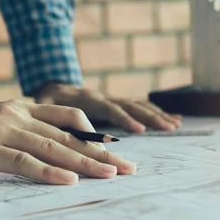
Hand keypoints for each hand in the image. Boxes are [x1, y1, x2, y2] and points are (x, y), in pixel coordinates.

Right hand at [0, 100, 136, 184]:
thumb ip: (25, 134)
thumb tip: (57, 153)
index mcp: (20, 107)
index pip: (68, 118)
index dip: (95, 135)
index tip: (117, 151)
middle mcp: (15, 113)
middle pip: (67, 136)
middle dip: (100, 154)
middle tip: (128, 169)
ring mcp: (0, 129)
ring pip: (51, 147)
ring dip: (84, 163)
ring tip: (110, 176)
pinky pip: (22, 161)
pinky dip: (48, 172)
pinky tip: (68, 181)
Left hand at [35, 83, 181, 132]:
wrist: (52, 87)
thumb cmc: (46, 101)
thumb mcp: (43, 106)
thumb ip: (50, 117)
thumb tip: (57, 132)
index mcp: (87, 99)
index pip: (110, 108)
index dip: (125, 118)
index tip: (140, 131)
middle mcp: (104, 97)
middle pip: (131, 105)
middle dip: (151, 117)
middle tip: (170, 128)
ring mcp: (112, 99)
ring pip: (139, 104)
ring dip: (158, 114)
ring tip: (176, 125)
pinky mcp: (117, 103)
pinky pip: (140, 106)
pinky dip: (157, 112)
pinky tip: (175, 119)